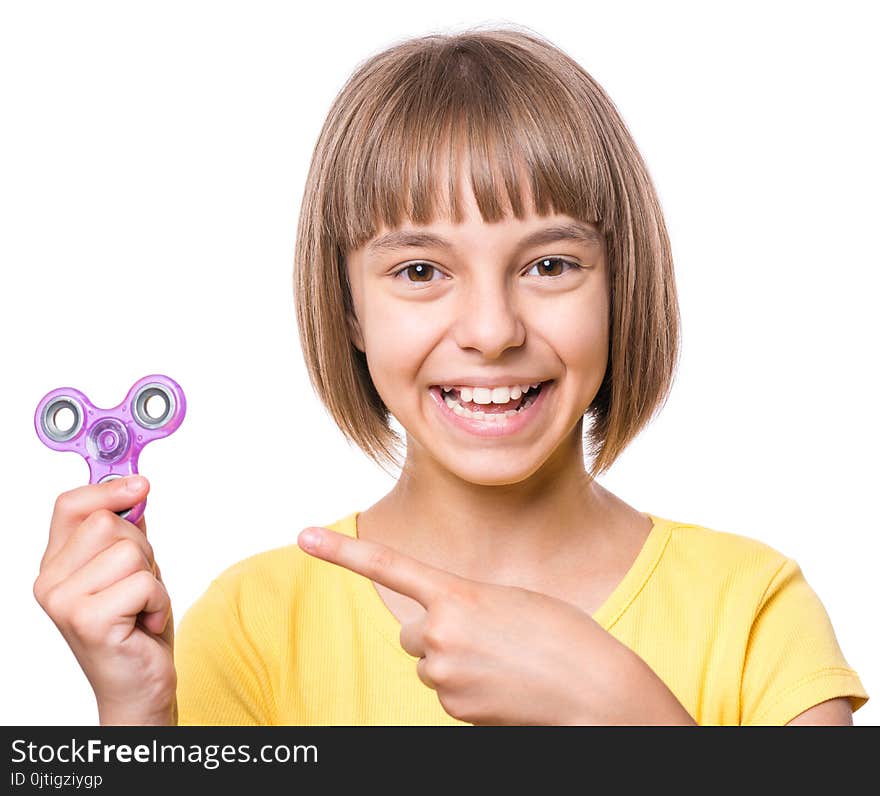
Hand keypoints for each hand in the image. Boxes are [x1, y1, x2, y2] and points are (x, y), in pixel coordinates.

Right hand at [33, 477, 176, 724]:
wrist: (138, 686)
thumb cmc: (135, 627)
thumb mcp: (131, 568)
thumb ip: (125, 530)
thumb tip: (135, 485)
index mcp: (56, 564)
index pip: (70, 505)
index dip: (107, 489)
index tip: (140, 486)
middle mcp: (50, 582)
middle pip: (108, 523)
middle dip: (141, 548)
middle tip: (139, 584)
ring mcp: (64, 602)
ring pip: (130, 552)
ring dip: (152, 578)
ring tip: (140, 606)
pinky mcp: (88, 620)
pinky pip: (144, 582)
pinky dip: (158, 601)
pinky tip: (144, 623)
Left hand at [297, 526, 693, 724]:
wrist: (597, 693)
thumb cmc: (562, 635)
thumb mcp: (511, 600)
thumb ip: (466, 606)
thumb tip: (437, 636)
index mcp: (457, 595)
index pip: (388, 566)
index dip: (342, 551)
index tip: (302, 536)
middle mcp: (440, 634)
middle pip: (413, 632)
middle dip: (438, 634)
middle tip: (486, 638)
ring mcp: (445, 676)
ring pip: (430, 664)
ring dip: (457, 662)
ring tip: (504, 663)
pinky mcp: (454, 710)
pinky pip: (448, 693)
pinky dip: (470, 689)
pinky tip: (504, 687)